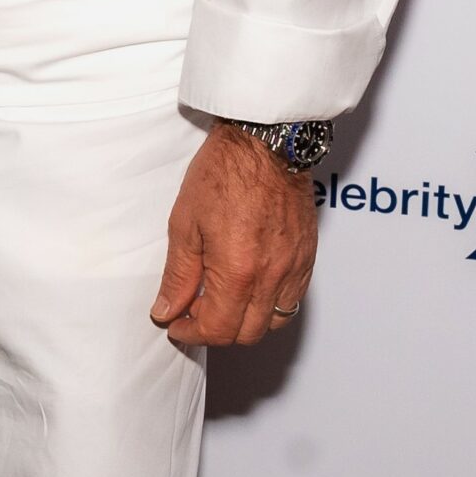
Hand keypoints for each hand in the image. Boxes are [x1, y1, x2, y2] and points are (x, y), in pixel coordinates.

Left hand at [149, 122, 316, 346]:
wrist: (266, 143)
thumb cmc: (225, 172)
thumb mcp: (185, 222)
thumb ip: (179, 273)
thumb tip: (167, 308)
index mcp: (238, 270)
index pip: (218, 329)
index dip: (191, 332)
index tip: (175, 323)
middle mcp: (272, 276)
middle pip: (247, 333)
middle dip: (216, 330)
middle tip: (192, 312)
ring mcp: (294, 268)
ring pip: (273, 322)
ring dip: (245, 321)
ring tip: (220, 300)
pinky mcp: (307, 257)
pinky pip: (292, 300)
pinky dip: (270, 305)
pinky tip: (249, 286)